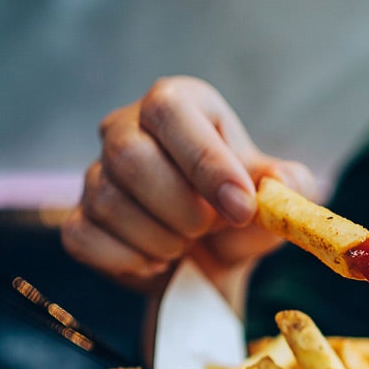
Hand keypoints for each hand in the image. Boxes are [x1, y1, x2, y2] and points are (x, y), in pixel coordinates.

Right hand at [62, 76, 315, 300]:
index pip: (170, 111)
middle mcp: (127, 127)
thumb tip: (281, 183)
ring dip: (162, 240)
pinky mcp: (78, 219)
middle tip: (210, 229)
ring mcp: (97, 174)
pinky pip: (86, 239)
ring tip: (188, 244)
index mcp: (180, 105)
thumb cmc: (242, 214)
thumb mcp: (278, 198)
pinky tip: (157, 261)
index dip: (205, 162)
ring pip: (109, 203)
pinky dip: (131, 261)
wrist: (212, 263)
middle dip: (181, 209)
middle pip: (130, 156)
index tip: (241, 208)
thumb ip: (290, 186)